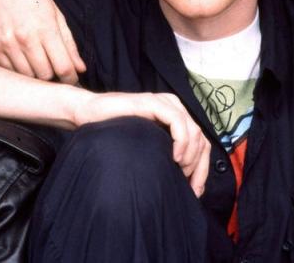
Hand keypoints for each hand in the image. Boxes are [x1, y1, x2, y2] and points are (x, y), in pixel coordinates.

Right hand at [0, 0, 85, 83]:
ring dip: (34, 74)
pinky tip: (21, 58)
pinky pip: (8, 70)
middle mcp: (25, 38)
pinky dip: (17, 69)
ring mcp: (7, 43)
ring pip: (26, 76)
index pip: (63, 67)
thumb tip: (80, 69)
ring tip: (37, 62)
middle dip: (52, 74)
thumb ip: (68, 43)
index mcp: (46, 28)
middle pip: (45, 75)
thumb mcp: (55, 13)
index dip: (70, 77)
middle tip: (52, 66)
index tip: (70, 77)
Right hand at [72, 91, 210, 195]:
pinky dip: (182, 141)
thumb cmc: (115, 130)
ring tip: (180, 171)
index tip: (195, 191)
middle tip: (189, 187)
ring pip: (194, 131)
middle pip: (201, 139)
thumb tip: (187, 179)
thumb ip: (165, 152)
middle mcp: (173, 107)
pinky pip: (177, 121)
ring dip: (192, 156)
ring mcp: (164, 103)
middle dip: (200, 167)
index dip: (203, 169)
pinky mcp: (152, 102)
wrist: (90, 113)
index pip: (201, 143)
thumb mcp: (147, 144)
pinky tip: (175, 156)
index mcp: (174, 116)